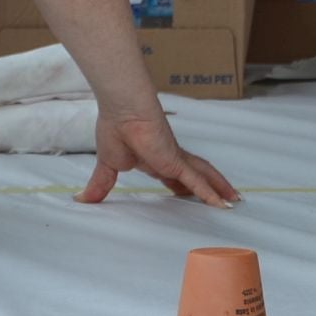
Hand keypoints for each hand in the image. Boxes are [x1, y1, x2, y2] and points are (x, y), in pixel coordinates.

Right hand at [79, 111, 239, 208]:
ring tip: (234, 200)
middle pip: (195, 176)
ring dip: (218, 188)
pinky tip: (221, 204)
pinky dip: (209, 193)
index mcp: (153, 159)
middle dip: (210, 187)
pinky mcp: (176, 161)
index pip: (173, 175)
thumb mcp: (107, 166)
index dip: (183, 186)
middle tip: (225, 198)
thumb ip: (101, 184)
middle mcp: (168, 158)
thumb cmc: (115, 129)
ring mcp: (175, 159)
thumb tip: (81, 199)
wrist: (122, 110)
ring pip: (203, 177)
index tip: (189, 194)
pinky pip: (196, 181)